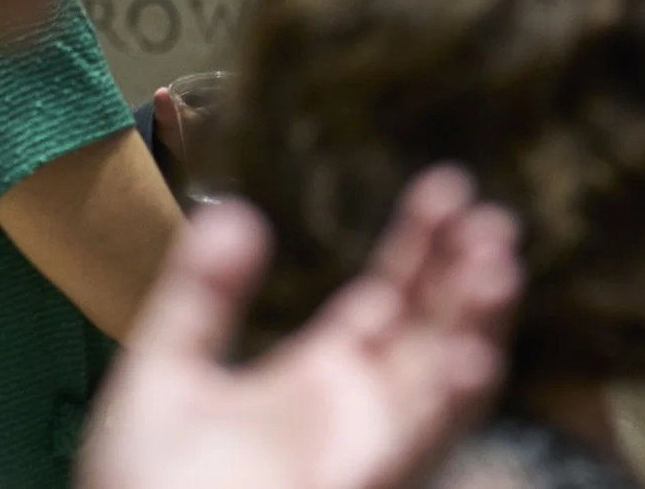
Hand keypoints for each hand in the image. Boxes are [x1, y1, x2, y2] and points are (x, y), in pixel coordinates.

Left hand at [77, 165, 519, 488]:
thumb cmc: (145, 484)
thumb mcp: (167, 373)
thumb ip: (201, 296)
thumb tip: (233, 211)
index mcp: (323, 375)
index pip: (393, 295)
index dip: (423, 244)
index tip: (447, 187)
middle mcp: (361, 411)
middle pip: (435, 332)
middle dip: (468, 277)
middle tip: (491, 221)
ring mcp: (368, 451)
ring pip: (446, 385)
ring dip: (479, 329)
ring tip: (499, 270)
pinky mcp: (360, 485)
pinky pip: (416, 447)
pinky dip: (449, 406)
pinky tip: (469, 360)